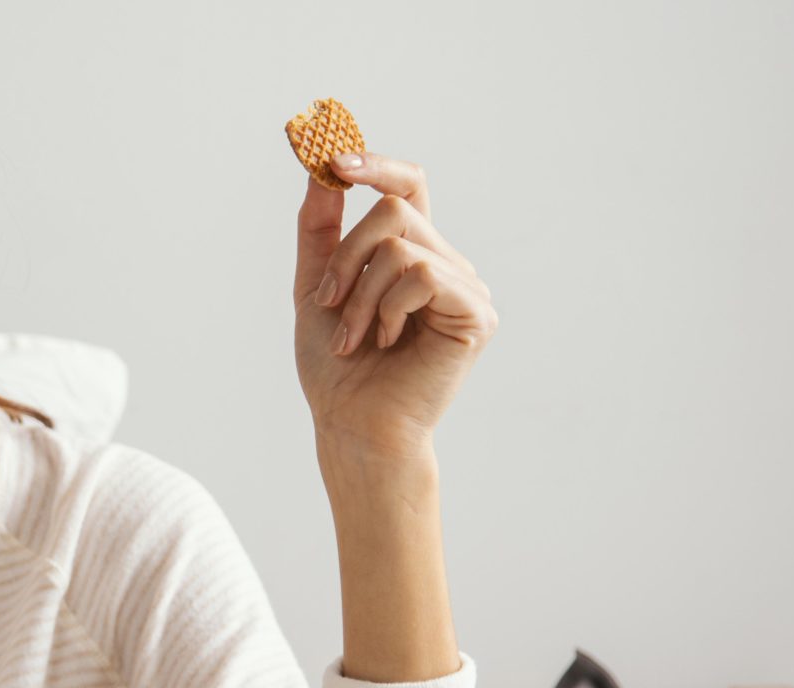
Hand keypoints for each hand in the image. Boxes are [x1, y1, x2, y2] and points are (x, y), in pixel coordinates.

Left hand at [292, 153, 495, 460]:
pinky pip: (424, 275)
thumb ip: (320, 227)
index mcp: (411, 254)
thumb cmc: (336, 367)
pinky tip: (386, 342)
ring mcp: (466, 287)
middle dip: (346, 257)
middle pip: (394, 211)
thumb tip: (319, 166)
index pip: (408, 187)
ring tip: (354, 338)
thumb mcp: (316, 285)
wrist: (351, 423)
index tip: (334, 158)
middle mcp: (445, 263)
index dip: (377, 165)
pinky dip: (388, 307)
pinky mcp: (477, 313)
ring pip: (402, 245)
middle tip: (328, 304)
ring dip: (360, 294)